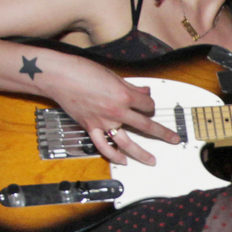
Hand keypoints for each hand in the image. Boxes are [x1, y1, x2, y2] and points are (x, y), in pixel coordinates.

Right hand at [43, 54, 173, 166]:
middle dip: (162, 133)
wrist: (59, 76)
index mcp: (124, 95)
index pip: (148, 105)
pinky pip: (104, 146)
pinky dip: (114, 155)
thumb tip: (144, 91)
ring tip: (151, 160)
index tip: (149, 106)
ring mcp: (104, 121)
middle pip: (145, 126)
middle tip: (172, 139)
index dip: (151, 105)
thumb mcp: (112, 75)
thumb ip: (130, 86)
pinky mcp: (91, 127)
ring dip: (141, 153)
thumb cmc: (82, 70)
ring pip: (127, 142)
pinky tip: (123, 161)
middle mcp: (116, 110)